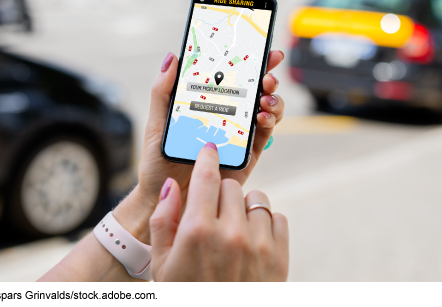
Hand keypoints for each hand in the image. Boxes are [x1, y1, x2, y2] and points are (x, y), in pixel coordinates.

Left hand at [113, 50, 284, 242]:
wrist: (166, 198)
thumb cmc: (159, 161)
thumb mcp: (157, 123)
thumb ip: (163, 91)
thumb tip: (172, 57)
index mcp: (208, 104)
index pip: (231, 77)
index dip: (249, 61)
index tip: (261, 47)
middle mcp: (228, 116)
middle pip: (255, 90)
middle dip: (267, 76)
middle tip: (267, 73)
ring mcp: (240, 135)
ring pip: (266, 110)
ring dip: (272, 99)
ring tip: (265, 98)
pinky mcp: (248, 155)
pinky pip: (265, 135)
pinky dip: (269, 123)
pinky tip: (263, 117)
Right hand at [149, 143, 288, 280]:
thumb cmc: (187, 293)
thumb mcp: (162, 264)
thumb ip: (164, 221)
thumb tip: (172, 186)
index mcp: (197, 232)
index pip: (206, 177)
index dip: (207, 157)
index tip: (210, 149)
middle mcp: (230, 233)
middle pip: (231, 185)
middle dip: (220, 192)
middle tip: (213, 211)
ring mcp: (258, 244)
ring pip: (256, 199)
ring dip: (243, 207)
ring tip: (233, 229)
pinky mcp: (279, 256)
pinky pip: (277, 218)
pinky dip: (266, 224)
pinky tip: (251, 240)